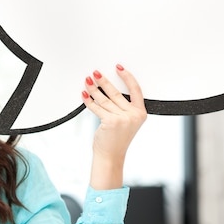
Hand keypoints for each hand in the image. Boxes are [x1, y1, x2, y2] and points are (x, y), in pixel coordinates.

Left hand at [81, 64, 146, 189]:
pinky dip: (89, 101)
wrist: (111, 155)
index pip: (136, 90)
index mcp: (140, 113)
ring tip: (87, 81)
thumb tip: (107, 89)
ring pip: (105, 99)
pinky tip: (84, 95)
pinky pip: (97, 108)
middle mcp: (133, 115)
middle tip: (96, 73)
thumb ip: (123, 107)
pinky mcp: (111, 122)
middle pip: (116, 92)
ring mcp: (123, 119)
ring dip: (93, 89)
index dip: (127, 77)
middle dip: (104, 81)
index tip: (118, 68)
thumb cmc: (117, 138)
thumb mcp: (127, 121)